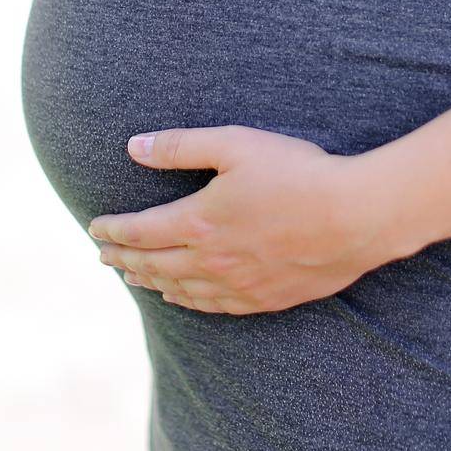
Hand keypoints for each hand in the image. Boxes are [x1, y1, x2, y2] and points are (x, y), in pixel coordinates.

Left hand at [86, 125, 387, 313]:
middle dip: (123, 259)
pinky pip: (212, 306)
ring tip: (132, 277)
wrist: (356, 217)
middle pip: (153, 265)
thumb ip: (180, 146)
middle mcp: (211, 260)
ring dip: (150, 282)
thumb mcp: (235, 144)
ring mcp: (238, 285)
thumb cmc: (297, 173)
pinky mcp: (264, 299)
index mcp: (200, 222)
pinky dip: (186, 301)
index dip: (113, 231)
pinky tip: (179, 298)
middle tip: (103, 256)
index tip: (94, 228)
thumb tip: (133, 146)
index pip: (141, 231)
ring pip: (180, 290)